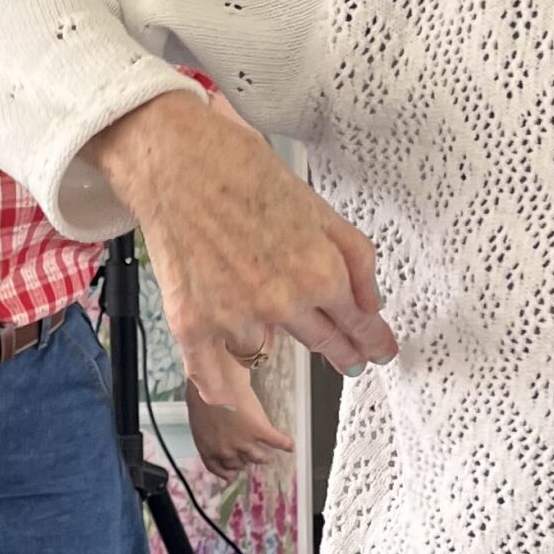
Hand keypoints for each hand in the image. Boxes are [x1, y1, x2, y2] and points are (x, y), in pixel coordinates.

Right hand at [96, 92, 398, 457]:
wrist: (173, 159)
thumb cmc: (239, 167)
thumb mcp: (317, 205)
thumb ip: (355, 259)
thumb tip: (370, 302)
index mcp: (318, 272)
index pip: (358, 322)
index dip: (373, 339)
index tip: (380, 349)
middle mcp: (280, 304)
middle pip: (322, 343)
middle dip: (343, 351)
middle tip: (353, 359)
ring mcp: (234, 318)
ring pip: (264, 350)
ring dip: (269, 340)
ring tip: (268, 322)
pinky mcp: (192, 323)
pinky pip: (211, 373)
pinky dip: (219, 385)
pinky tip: (230, 395)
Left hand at [185, 378, 286, 477]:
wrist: (214, 385)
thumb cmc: (201, 396)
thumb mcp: (198, 420)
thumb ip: (207, 433)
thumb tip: (213, 433)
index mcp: (208, 449)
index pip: (217, 468)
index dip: (226, 472)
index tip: (231, 475)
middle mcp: (227, 451)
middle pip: (239, 464)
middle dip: (244, 460)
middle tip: (249, 455)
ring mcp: (245, 442)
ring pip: (259, 457)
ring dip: (264, 457)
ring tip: (268, 456)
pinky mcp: (260, 431)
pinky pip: (276, 441)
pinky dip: (285, 444)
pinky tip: (290, 446)